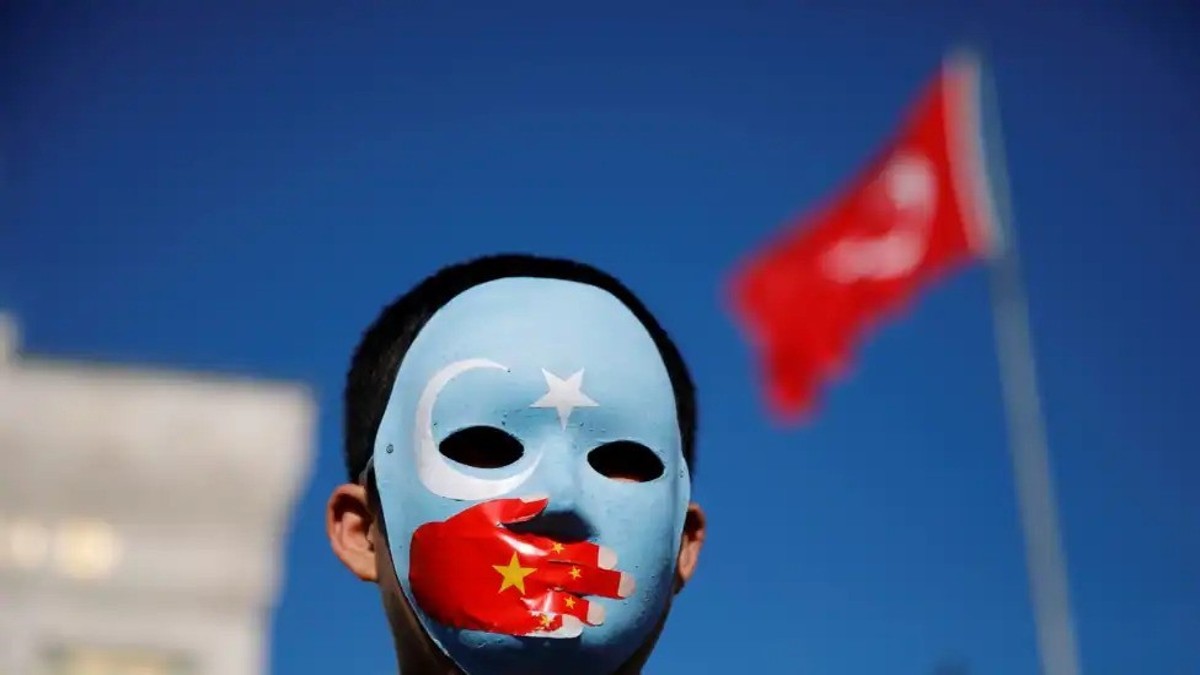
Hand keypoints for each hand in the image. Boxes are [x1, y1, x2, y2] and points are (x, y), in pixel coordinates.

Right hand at [408, 495, 634, 637]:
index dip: (594, 556)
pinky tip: (575, 631)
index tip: (615, 559)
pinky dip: (557, 628)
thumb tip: (546, 497)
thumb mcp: (485, 512)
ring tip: (604, 615)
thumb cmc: (455, 536)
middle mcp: (526, 574)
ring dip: (585, 610)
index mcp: (525, 547)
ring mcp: (516, 599)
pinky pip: (536, 626)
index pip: (569, 552)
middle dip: (602, 583)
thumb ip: (519, 507)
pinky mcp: (504, 619)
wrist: (424, 570)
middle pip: (573, 579)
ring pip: (560, 605)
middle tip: (627, 586)